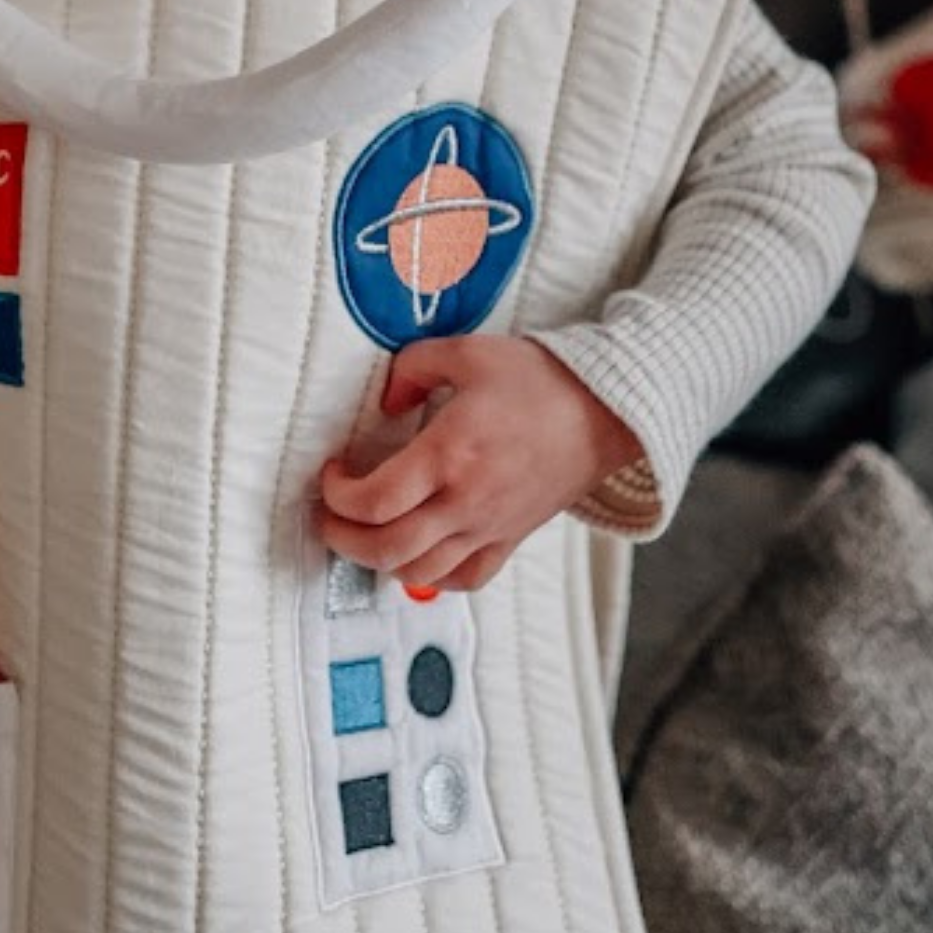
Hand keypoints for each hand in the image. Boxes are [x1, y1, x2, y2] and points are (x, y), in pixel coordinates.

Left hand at [317, 335, 641, 595]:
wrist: (603, 412)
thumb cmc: (539, 380)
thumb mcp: (467, 352)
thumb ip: (412, 369)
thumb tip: (386, 400)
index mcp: (450, 454)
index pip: (374, 501)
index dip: (337, 495)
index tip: (332, 474)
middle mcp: (466, 501)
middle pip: (386, 549)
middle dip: (343, 538)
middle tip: (330, 515)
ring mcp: (489, 527)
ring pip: (418, 572)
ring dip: (378, 560)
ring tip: (364, 533)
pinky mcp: (509, 540)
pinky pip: (463, 580)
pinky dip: (430, 577)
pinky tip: (418, 554)